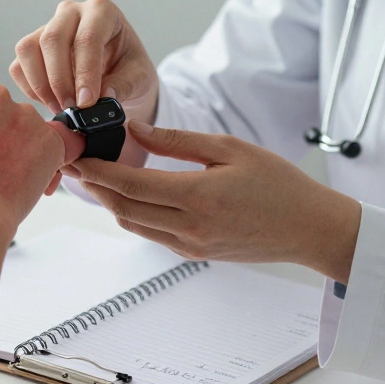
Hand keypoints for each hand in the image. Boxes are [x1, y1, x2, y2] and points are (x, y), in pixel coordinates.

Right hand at [10, 0, 158, 120]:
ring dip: (41, 85)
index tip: (86, 103)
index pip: (87, 38)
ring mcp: (46, 26)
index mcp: (102, 11)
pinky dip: (30, 89)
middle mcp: (71, 12)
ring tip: (61, 108)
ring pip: (28, 49)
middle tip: (71, 108)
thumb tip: (102, 96)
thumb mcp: (139, 77)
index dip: (85, 72)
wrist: (118, 72)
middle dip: (59, 79)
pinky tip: (51, 102)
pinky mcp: (32, 47)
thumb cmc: (129, 69)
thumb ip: (123, 85)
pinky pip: (18, 66)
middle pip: (52, 39)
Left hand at [73, 121, 362, 282]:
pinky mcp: (194, 254)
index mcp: (198, 196)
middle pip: (123, 207)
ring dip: (111, 201)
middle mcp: (190, 227)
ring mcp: (191, 246)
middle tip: (74, 163)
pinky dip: (134, 213)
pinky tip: (129, 194)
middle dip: (94, 185)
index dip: (97, 171)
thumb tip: (134, 129)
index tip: (75, 157)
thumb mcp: (230, 148)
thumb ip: (178, 140)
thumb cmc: (278, 183)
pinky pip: (152, 233)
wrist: (310, 229)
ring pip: (133, 224)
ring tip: (95, 176)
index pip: (131, 184)